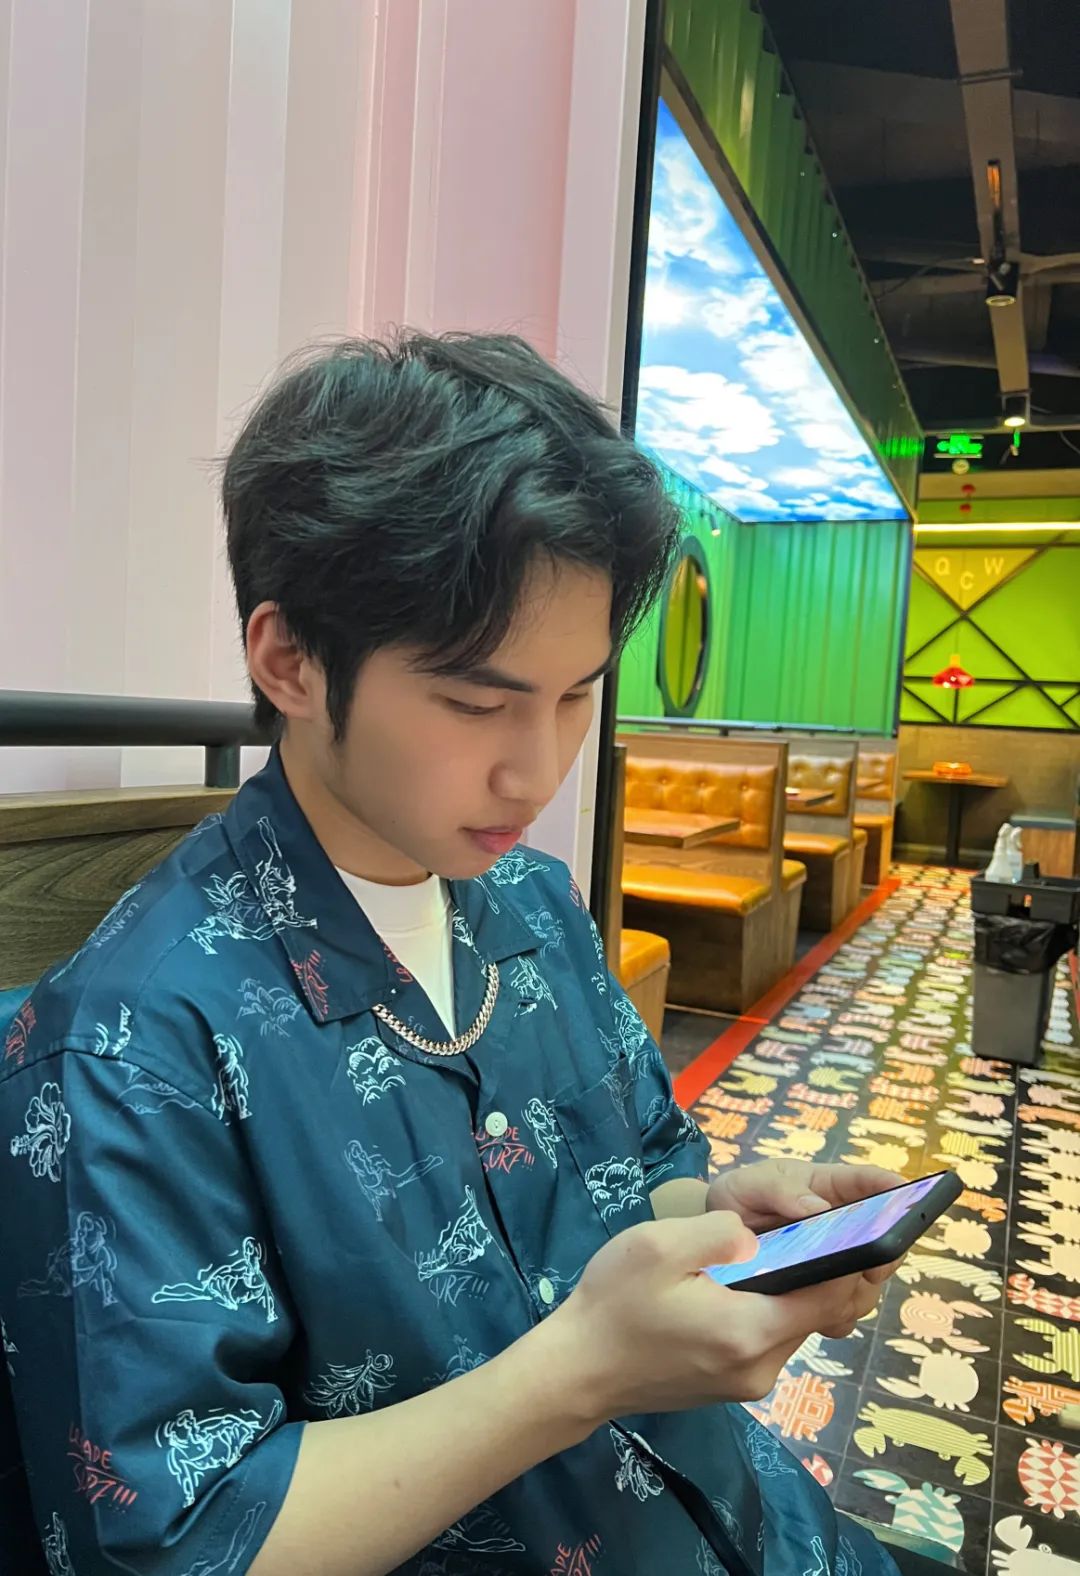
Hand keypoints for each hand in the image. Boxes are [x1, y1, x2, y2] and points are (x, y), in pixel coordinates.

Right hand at [546, 1211, 883, 1421]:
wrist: (575, 1370)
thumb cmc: (614, 1304)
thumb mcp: (658, 1247)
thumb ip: (718, 1234)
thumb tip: (759, 1235)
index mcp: (749, 1330)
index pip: (831, 1297)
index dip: (854, 1259)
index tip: (866, 1223)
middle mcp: (761, 1366)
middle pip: (821, 1314)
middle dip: (833, 1271)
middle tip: (833, 1224)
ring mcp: (747, 1382)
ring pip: (797, 1327)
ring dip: (803, 1290)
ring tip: (789, 1245)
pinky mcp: (731, 1386)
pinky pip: (772, 1340)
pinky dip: (777, 1308)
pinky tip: (753, 1279)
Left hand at [707, 1159, 907, 1324]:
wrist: (716, 1242)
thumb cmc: (740, 1200)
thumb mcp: (750, 1185)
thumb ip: (781, 1191)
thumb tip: (818, 1208)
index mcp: (829, 1189)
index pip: (870, 1182)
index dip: (893, 1189)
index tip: (905, 1196)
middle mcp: (844, 1226)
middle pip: (883, 1242)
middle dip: (883, 1255)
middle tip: (869, 1266)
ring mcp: (839, 1262)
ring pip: (869, 1282)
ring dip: (856, 1291)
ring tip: (829, 1294)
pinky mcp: (825, 1295)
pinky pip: (844, 1312)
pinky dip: (835, 1316)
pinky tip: (813, 1315)